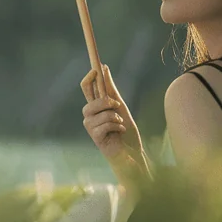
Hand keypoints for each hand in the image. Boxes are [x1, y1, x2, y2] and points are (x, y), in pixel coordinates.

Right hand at [80, 64, 149, 191]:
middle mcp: (90, 116)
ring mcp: (91, 127)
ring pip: (99, 111)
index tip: (97, 68)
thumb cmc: (126, 131)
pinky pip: (104, 123)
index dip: (89, 77)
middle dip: (105, 101)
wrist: (134, 154)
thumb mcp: (120, 106)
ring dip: (114, 116)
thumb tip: (104, 68)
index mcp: (95, 107)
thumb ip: (110, 89)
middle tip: (117, 104)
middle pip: (89, 101)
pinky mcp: (95, 137)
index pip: (86, 88)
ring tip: (120, 124)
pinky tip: (119, 132)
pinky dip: (116, 126)